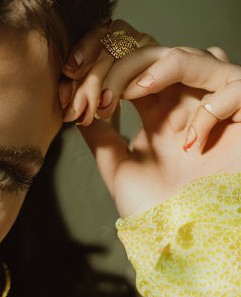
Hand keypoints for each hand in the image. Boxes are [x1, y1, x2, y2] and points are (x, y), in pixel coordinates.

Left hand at [59, 20, 240, 296]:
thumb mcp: (118, 170)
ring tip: (135, 92)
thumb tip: (75, 107)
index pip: (134, 63)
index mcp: (157, 110)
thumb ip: (100, 136)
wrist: (188, 244)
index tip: (71, 71)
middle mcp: (185, 102)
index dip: (104, 58)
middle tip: (101, 91)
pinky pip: (234, 87)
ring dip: (164, 65)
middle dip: (124, 63)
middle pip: (160, 52)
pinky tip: (188, 140)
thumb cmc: (157, 212)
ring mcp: (215, 108)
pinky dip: (209, 106)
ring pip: (200, 55)